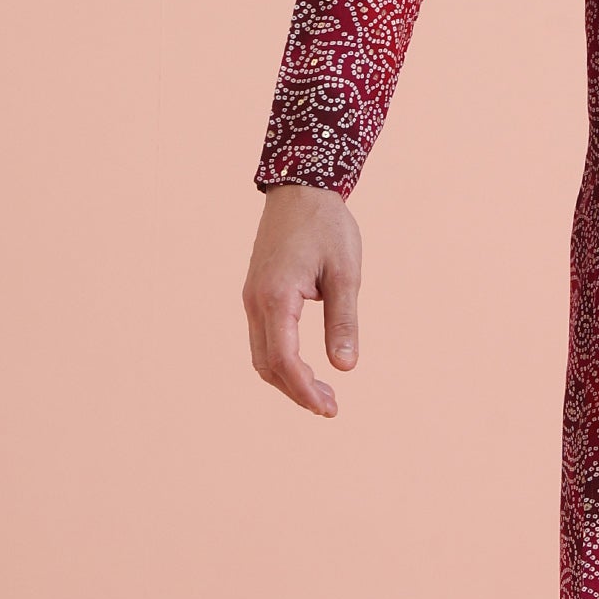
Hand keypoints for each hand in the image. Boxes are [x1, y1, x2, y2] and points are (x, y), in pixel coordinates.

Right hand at [243, 184, 361, 414]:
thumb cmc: (327, 227)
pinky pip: (262, 338)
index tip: (330, 408)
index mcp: (276, 298)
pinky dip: (281, 360)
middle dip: (297, 391)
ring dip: (289, 379)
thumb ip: (343, 321)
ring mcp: (252, 298)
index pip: (285, 361)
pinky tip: (306, 367)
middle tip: (331, 407)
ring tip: (323, 393)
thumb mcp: (345, 274)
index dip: (305, 391)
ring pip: (261, 355)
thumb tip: (346, 367)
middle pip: (268, 365)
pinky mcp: (257, 293)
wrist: (301, 189)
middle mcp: (256, 302)